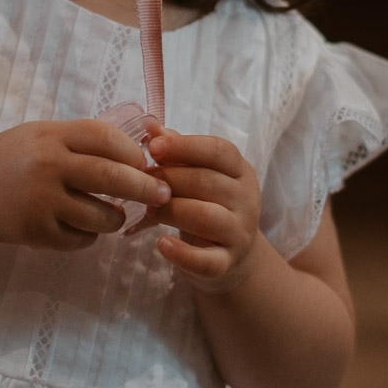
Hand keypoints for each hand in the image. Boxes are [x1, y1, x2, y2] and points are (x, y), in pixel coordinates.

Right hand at [0, 119, 171, 249]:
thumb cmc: (14, 158)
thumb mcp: (44, 136)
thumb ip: (83, 139)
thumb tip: (144, 144)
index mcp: (52, 135)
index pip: (107, 139)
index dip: (133, 153)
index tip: (146, 164)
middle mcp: (48, 164)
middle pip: (111, 176)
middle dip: (145, 188)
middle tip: (163, 195)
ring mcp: (41, 200)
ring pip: (101, 215)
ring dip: (116, 218)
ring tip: (113, 215)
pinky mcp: (35, 231)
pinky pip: (80, 239)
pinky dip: (88, 236)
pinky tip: (79, 226)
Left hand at [142, 129, 262, 293]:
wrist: (231, 255)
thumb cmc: (207, 204)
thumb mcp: (198, 174)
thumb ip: (176, 150)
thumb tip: (148, 123)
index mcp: (240, 171)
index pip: (219, 150)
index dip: (184, 146)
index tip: (153, 148)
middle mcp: (247, 199)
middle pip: (207, 182)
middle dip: (168, 180)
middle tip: (140, 184)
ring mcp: (240, 233)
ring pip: (207, 217)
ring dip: (171, 211)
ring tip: (149, 211)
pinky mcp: (227, 264)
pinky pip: (206, 261)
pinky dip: (181, 254)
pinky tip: (161, 244)